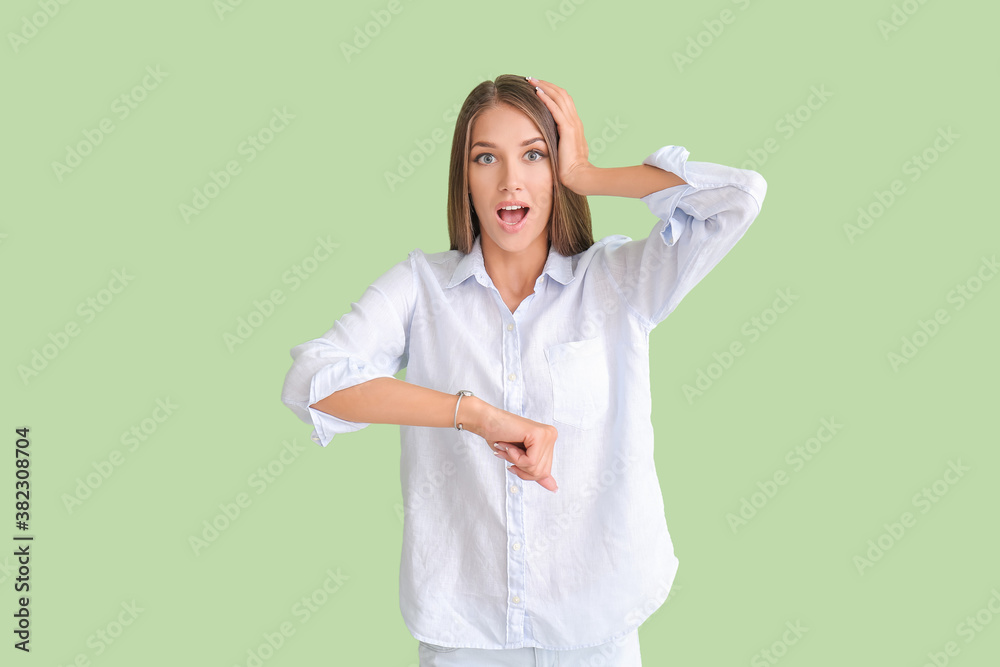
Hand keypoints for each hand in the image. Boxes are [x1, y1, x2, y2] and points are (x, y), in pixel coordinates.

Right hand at [474, 403, 558, 492]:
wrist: (486, 422)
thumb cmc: (500, 437)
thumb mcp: (521, 460)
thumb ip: (536, 472)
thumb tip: (554, 488)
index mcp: (549, 441)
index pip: (545, 472)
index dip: (525, 471)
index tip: (514, 456)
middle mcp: (551, 436)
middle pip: (542, 472)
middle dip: (521, 468)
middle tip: (509, 452)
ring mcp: (547, 434)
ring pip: (536, 468)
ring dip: (516, 461)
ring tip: (508, 447)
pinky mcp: (539, 435)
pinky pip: (530, 462)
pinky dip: (515, 457)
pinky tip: (509, 445)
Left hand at [528, 77, 593, 194]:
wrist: (578, 176)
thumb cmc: (570, 168)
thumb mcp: (564, 150)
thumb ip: (559, 140)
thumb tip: (549, 138)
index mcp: (575, 124)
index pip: (564, 101)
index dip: (551, 91)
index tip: (537, 87)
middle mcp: (575, 120)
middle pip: (562, 94)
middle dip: (546, 84)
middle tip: (531, 78)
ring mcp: (572, 124)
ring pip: (559, 98)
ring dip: (544, 87)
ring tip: (531, 81)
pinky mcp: (567, 130)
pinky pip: (556, 109)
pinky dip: (546, 99)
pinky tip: (537, 93)